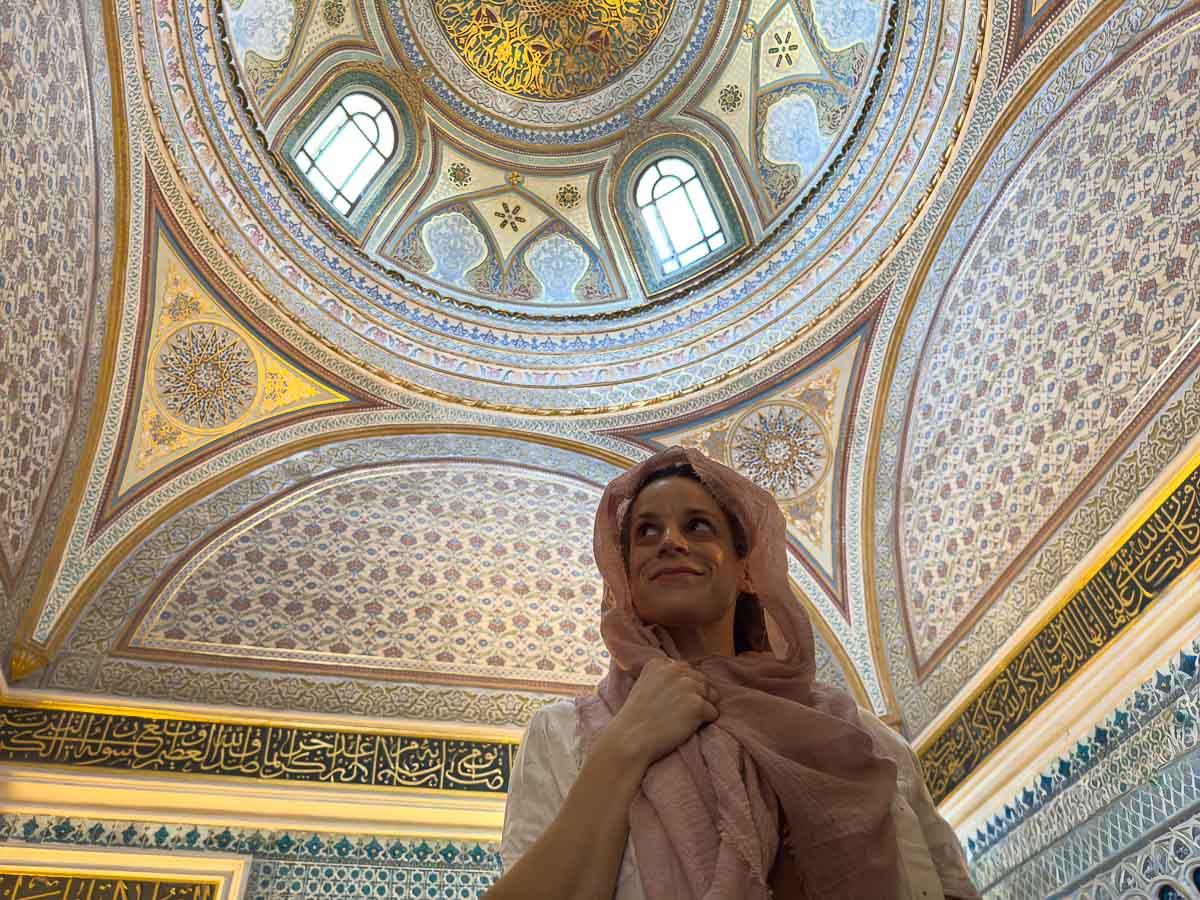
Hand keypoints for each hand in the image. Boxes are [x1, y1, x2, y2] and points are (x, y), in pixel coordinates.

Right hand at [601, 658, 718, 767]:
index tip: (673, 702)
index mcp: (660, 663)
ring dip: (703, 708)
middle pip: (702, 680)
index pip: (686, 670)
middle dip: (697, 696)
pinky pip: (714, 713)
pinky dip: (705, 722)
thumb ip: (664, 678)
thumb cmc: (635, 718)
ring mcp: (687, 686)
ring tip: (685, 720)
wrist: (630, 739)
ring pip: (712, 695)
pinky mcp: (697, 704)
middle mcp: (675, 669)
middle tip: (681, 713)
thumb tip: (689, 680)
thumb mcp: (644, 685)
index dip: (684, 688)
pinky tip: (687, 728)